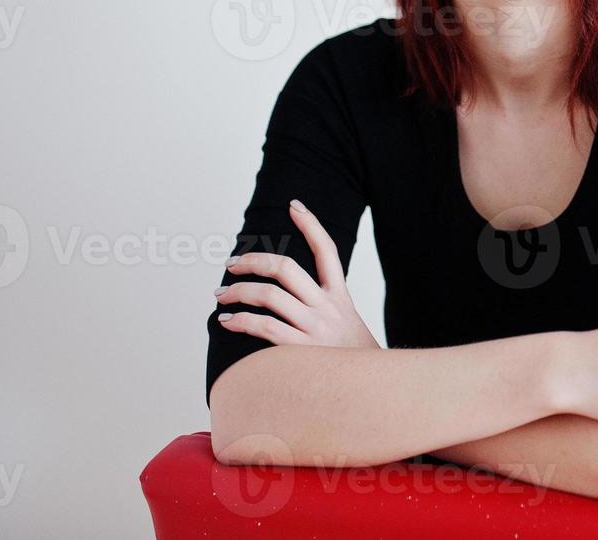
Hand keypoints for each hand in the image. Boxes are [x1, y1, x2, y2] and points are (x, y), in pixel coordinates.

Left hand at [215, 198, 378, 348]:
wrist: (376, 393)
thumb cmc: (354, 363)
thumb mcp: (349, 327)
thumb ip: (324, 312)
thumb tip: (291, 301)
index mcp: (340, 298)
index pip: (328, 251)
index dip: (311, 225)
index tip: (294, 205)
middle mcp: (328, 308)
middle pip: (287, 268)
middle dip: (254, 260)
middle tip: (232, 264)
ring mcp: (314, 328)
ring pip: (269, 295)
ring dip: (238, 291)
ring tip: (221, 295)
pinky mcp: (302, 351)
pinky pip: (264, 327)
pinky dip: (241, 321)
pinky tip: (227, 321)